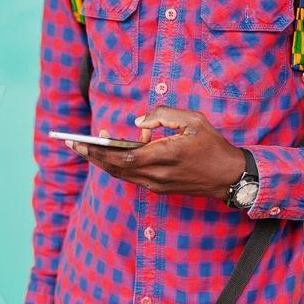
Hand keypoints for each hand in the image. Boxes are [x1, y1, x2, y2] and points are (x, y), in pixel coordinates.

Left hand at [64, 106, 247, 201]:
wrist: (231, 177)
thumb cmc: (213, 145)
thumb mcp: (193, 119)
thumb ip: (164, 114)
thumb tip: (138, 121)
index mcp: (165, 156)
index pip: (123, 157)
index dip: (99, 151)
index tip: (82, 142)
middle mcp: (157, 175)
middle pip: (115, 168)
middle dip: (92, 156)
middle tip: (73, 144)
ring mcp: (157, 185)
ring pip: (121, 174)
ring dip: (104, 160)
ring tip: (91, 144)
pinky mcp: (159, 189)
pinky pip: (132, 176)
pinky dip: (122, 163)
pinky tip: (128, 145)